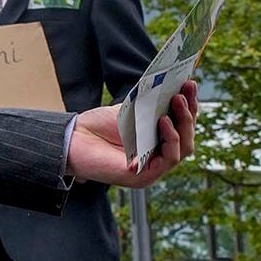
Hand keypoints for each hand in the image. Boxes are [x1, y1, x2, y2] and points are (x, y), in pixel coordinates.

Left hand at [66, 80, 197, 187]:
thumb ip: (152, 105)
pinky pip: (168, 159)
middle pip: (186, 136)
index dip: (189, 105)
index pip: (182, 124)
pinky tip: (164, 121)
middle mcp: (158, 157)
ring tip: (177, 100)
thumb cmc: (96, 127)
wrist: (70, 140)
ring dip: (183, 122)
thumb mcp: (128, 111)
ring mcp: (152, 169)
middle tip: (186, 89)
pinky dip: (171, 139)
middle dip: (188, 111)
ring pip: (183, 148)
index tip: (190, 82)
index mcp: (156, 141)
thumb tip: (177, 87)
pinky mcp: (142, 178)